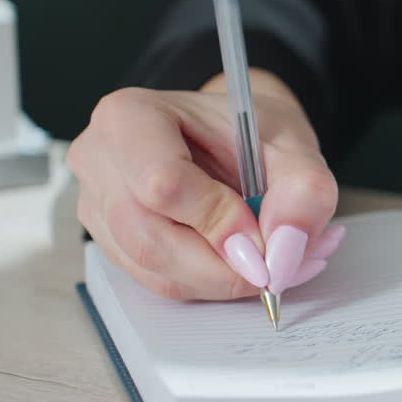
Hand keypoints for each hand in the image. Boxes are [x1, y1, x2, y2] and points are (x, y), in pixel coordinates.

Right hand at [69, 70, 342, 299]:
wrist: (234, 138)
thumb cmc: (253, 132)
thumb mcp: (294, 145)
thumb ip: (303, 191)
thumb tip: (282, 253)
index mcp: (131, 117)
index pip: (161, 184)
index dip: (219, 222)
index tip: (265, 237)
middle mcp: (101, 161)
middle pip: (151, 239)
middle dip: (224, 266)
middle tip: (280, 266)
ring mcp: (99, 206)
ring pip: (156, 271)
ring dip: (224, 280)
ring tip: (277, 261)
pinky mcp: (113, 243)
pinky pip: (161, 282)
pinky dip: (212, 283)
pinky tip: (248, 265)